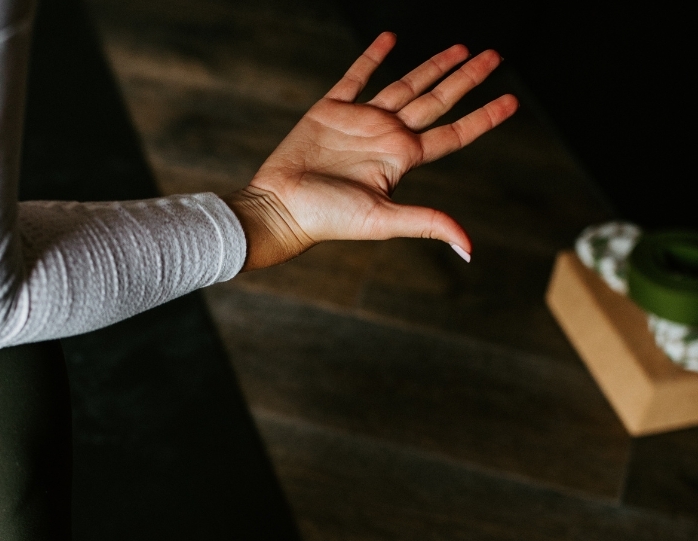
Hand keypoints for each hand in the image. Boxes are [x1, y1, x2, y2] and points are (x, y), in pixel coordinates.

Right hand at [226, 32, 518, 269]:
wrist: (280, 207)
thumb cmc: (327, 220)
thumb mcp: (381, 221)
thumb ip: (426, 223)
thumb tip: (468, 248)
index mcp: (401, 159)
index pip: (453, 134)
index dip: (484, 117)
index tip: (512, 101)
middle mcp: (386, 137)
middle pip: (437, 101)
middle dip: (466, 78)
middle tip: (494, 57)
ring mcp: (360, 121)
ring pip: (406, 85)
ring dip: (432, 66)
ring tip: (459, 49)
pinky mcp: (330, 110)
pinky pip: (357, 77)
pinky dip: (373, 57)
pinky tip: (390, 40)